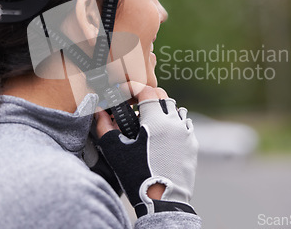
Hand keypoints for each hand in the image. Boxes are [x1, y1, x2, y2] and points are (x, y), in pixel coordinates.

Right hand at [94, 84, 197, 216]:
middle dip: (147, 96)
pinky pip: (184, 124)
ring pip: (175, 109)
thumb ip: (105, 127)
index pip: (146, 90)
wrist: (164, 201)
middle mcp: (175, 123)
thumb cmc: (138, 176)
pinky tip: (162, 135)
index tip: (124, 93)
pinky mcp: (192, 144)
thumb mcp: (117, 151)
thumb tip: (98, 111)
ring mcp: (186, 133)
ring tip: (148, 121)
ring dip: (161, 109)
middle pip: (163, 96)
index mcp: (156, 121)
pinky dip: (173, 123)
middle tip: (135, 105)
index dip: (132, 88)